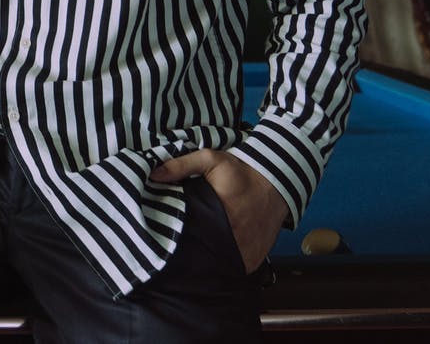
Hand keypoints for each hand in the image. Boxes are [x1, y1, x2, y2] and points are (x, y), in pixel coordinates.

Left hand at [151, 149, 286, 272]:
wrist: (276, 183)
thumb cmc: (240, 171)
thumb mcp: (210, 159)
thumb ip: (181, 165)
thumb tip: (153, 174)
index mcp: (220, 215)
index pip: (189, 235)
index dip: (173, 236)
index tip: (162, 234)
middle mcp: (234, 239)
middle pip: (201, 255)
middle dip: (187, 251)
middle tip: (173, 246)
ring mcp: (245, 254)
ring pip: (217, 266)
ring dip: (205, 261)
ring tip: (193, 252)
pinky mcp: (253, 261)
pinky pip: (232, 270)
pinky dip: (222, 265)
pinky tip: (212, 257)